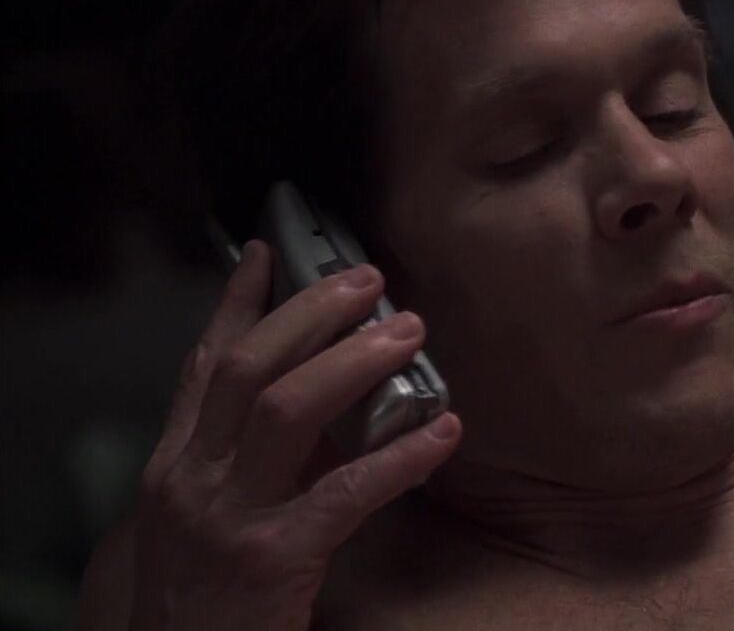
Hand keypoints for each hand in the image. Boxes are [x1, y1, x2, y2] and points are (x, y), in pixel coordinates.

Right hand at [127, 240, 460, 630]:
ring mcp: (229, 516)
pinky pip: (348, 491)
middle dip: (311, 313)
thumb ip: (246, 459)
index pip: (206, 365)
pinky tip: (443, 432)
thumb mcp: (205, 516)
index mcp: (176, 466)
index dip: (236, 304)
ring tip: (409, 330)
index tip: (269, 252)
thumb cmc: (206, 593)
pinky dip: (401, 457)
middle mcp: (193, 479)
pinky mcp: (273, 557)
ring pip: (288, 409)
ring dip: (354, 360)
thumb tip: (323, 398)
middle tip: (367, 279)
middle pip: (250, 367)